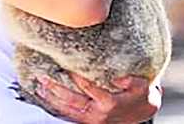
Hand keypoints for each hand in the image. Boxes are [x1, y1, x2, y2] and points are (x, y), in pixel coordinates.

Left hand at [36, 74, 160, 122]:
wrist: (142, 114)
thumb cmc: (141, 97)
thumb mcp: (144, 87)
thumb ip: (132, 81)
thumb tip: (118, 76)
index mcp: (109, 103)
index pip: (88, 88)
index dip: (76, 77)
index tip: (66, 65)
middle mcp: (97, 114)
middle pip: (72, 102)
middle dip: (56, 90)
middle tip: (43, 78)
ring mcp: (91, 119)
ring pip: (68, 111)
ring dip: (52, 100)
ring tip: (40, 88)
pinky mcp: (87, 121)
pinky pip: (69, 115)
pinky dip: (57, 107)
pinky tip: (47, 98)